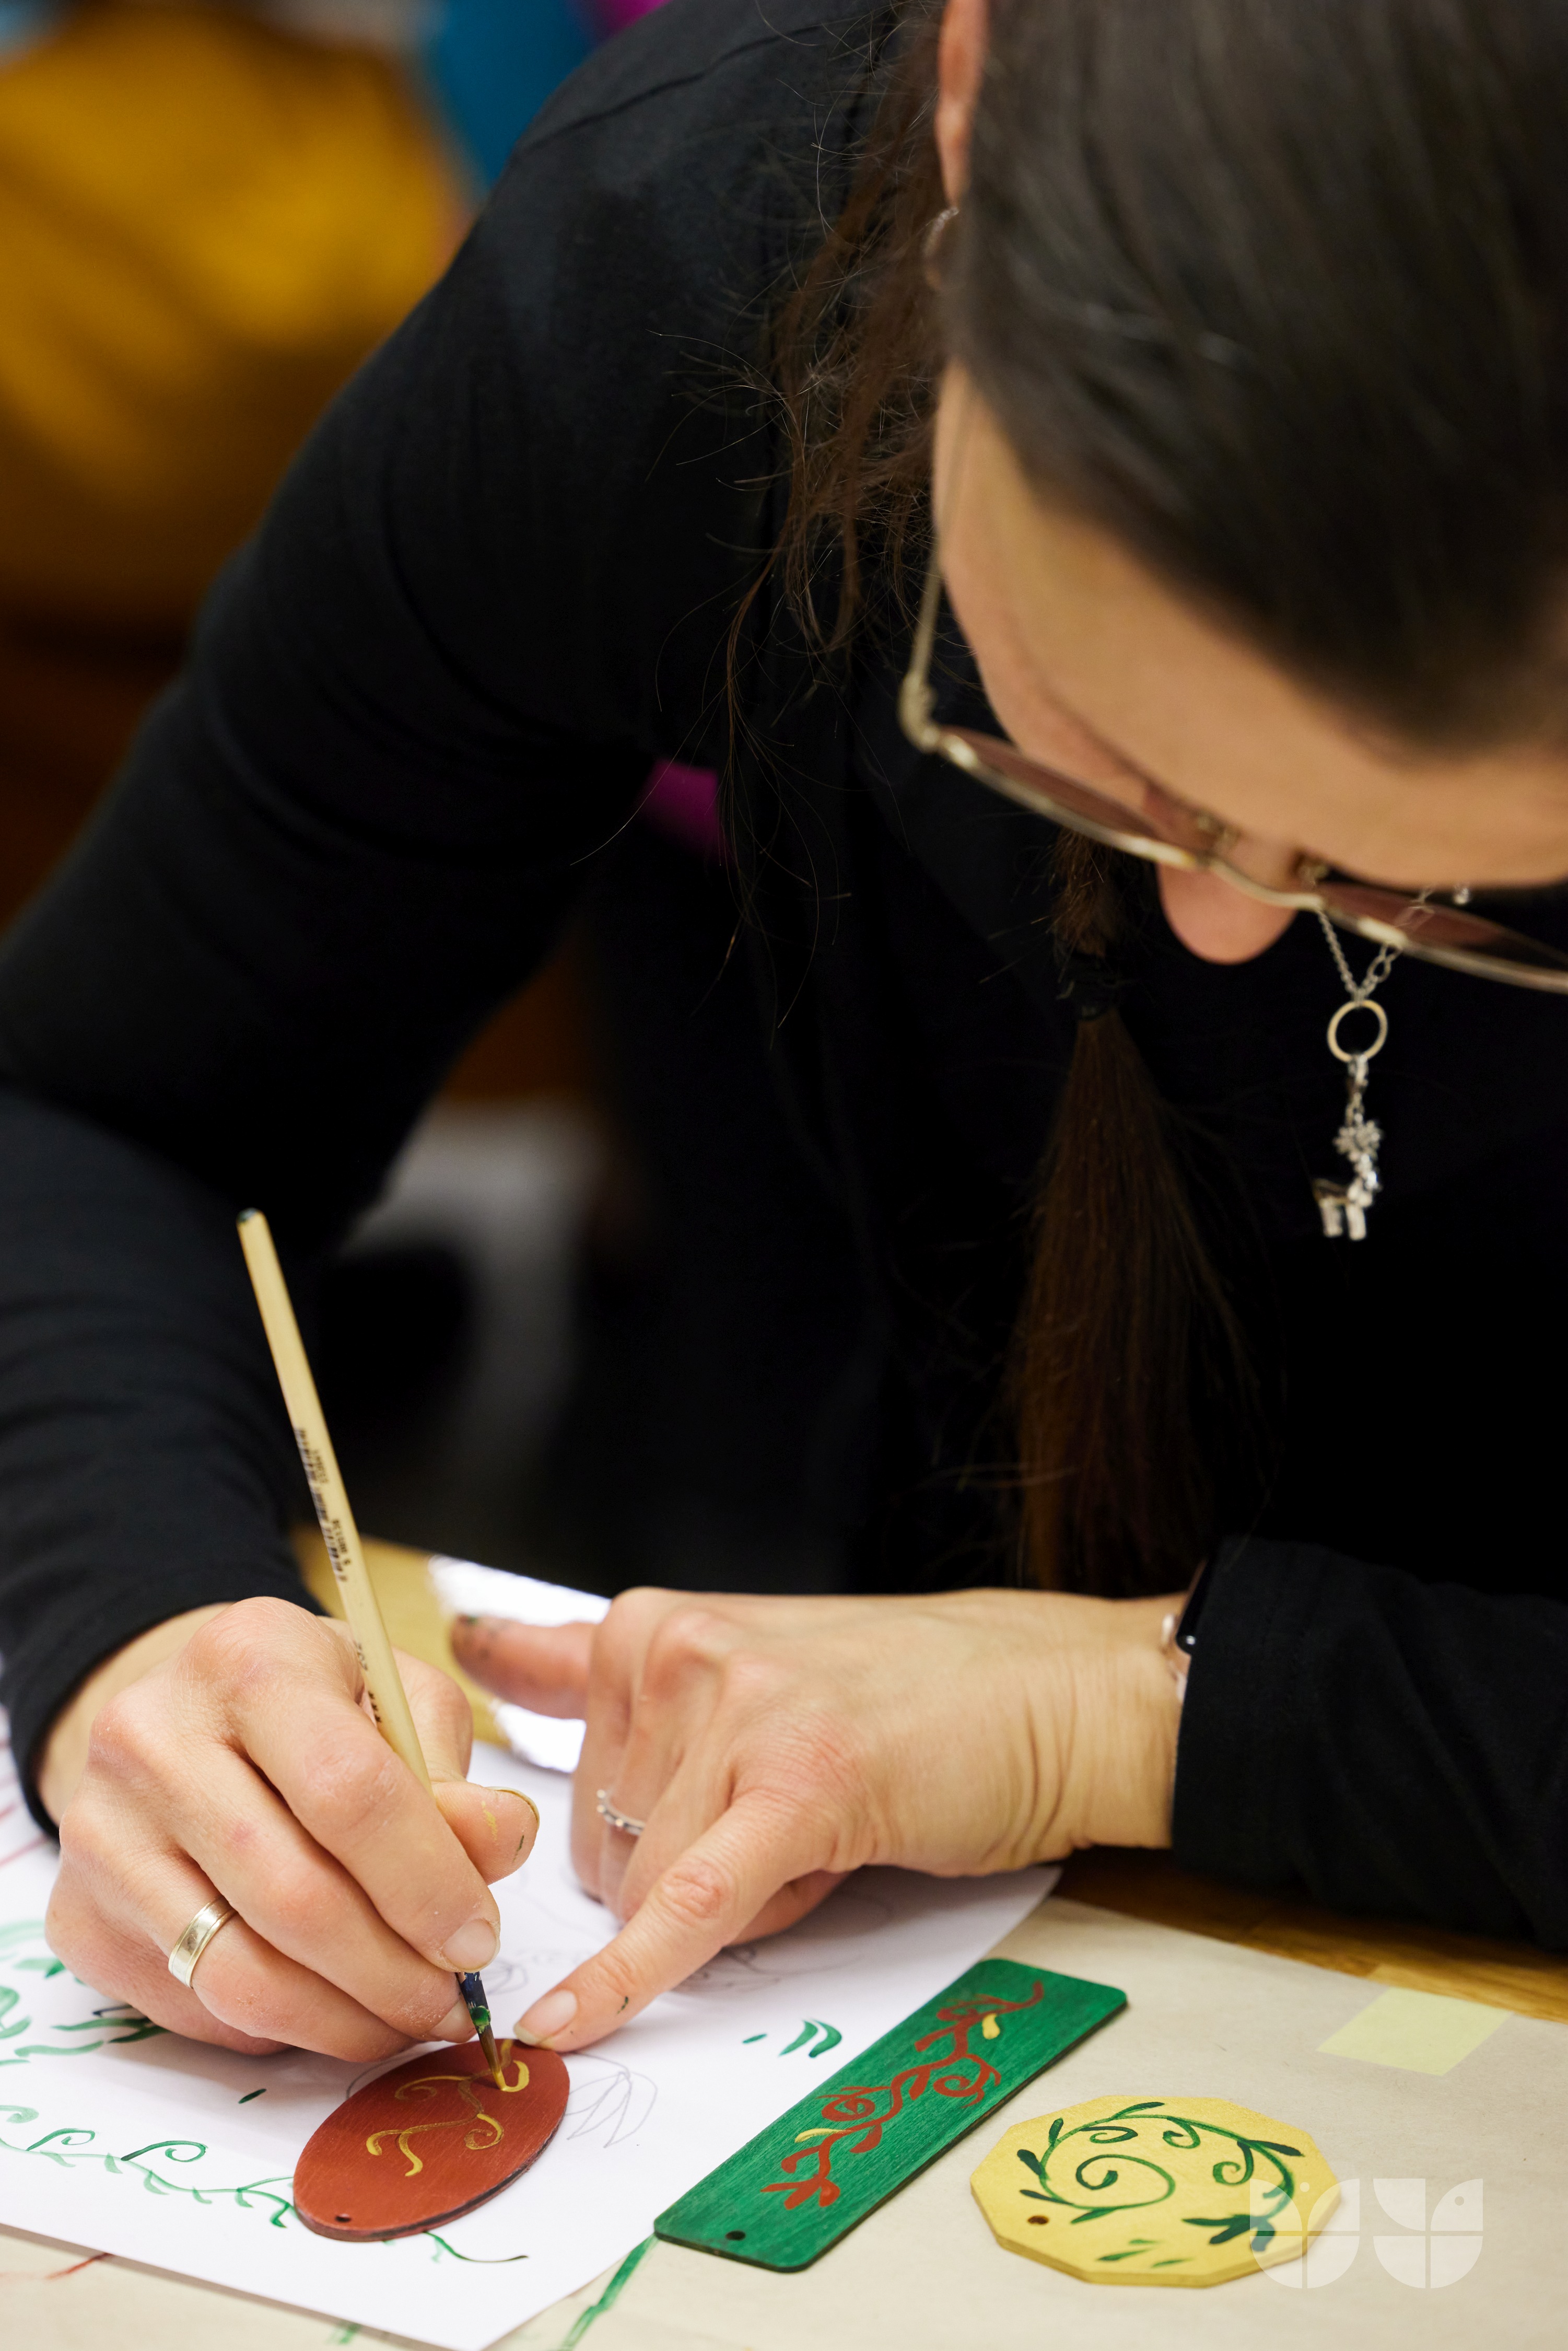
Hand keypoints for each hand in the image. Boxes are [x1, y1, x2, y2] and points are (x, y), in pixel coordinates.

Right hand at [40, 1595, 538, 2060]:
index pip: (349, 1791)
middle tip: (452, 2000)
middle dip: (393, 1971)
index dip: (427, 1881)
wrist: (176, 1721)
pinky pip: (196, 2008)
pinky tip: (331, 2010)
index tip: (480, 1936)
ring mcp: (101, 1834)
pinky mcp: (79, 1918)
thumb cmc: (306, 1709)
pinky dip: (280, 2031)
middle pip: (295, 1895)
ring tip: (406, 2020)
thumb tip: (500, 1844)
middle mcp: (152, 1740)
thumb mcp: (393, 1701)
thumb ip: (451, 1771)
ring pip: (239, 1974)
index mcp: (247, 1659)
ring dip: (344, 2020)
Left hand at [451, 1584, 1178, 2050]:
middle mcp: (673, 1655)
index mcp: (648, 1627)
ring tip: (824, 1826)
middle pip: (596, 1844)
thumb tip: (478, 1651)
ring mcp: (736, 1714)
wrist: (1047, 1692)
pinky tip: (570, 2020)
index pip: (538, 1755)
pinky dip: (628, 1975)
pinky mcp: (800, 1786)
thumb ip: (604, 1665)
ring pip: (648, 1886)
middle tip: (781, 1818)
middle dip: (674, 1868)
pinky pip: (687, 1905)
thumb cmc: (899, 1692)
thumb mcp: (736, 1661)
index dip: (516, 1826)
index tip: (442, 1844)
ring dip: (728, 1897)